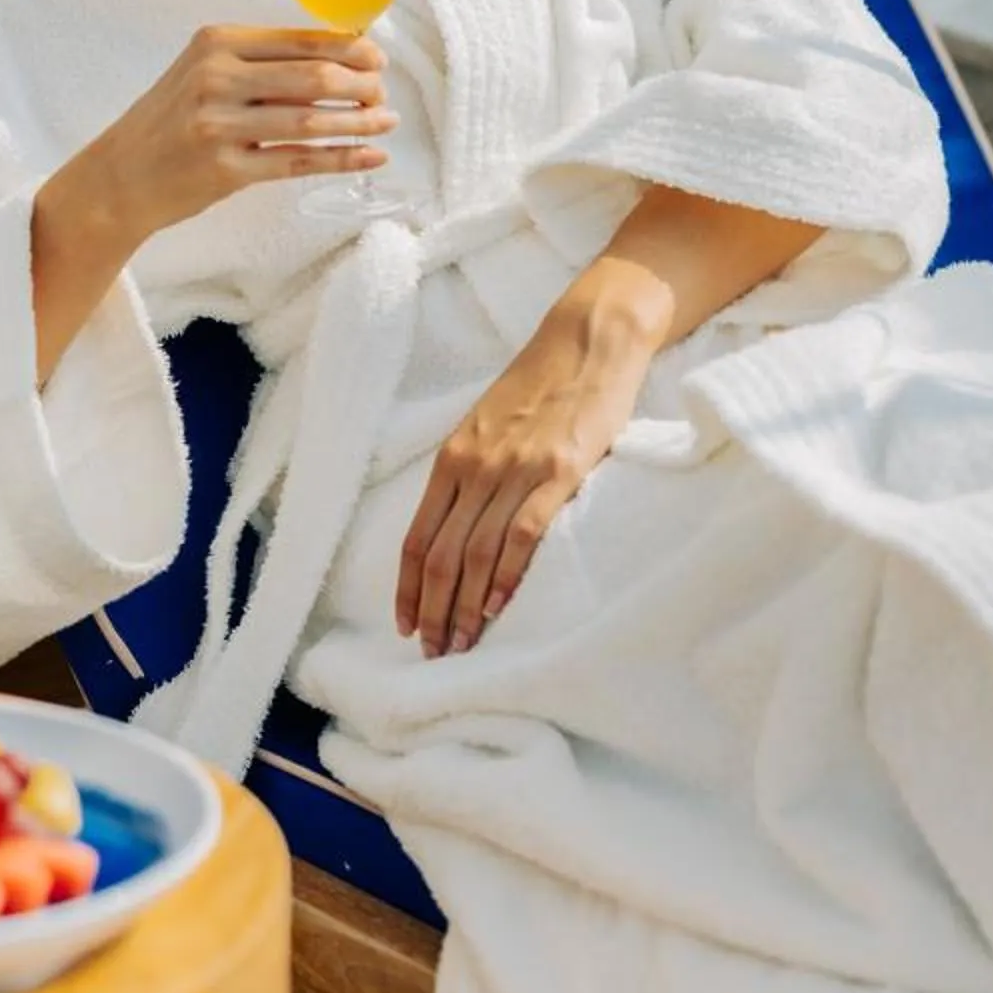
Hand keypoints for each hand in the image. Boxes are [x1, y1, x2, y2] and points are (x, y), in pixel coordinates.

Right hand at [90, 24, 394, 244]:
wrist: (119, 176)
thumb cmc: (170, 121)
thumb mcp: (203, 72)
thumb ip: (259, 62)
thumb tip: (338, 57)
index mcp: (216, 42)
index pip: (301, 38)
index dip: (351, 48)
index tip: (378, 59)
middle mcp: (216, 77)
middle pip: (313, 75)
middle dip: (362, 84)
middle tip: (384, 94)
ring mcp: (219, 125)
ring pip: (311, 119)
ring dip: (359, 122)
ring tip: (387, 123)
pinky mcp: (225, 170)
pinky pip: (298, 161)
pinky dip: (341, 158)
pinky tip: (369, 157)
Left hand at [395, 281, 665, 658]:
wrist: (588, 340)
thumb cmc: (540, 384)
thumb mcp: (488, 424)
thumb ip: (472, 470)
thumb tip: (459, 525)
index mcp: (453, 456)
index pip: (418, 536)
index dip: (409, 586)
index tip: (404, 624)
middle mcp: (475, 466)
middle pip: (442, 555)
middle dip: (432, 610)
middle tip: (433, 652)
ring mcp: (515, 470)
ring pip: (477, 554)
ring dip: (466, 607)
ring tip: (462, 644)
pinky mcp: (558, 473)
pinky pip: (522, 536)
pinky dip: (507, 578)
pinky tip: (500, 608)